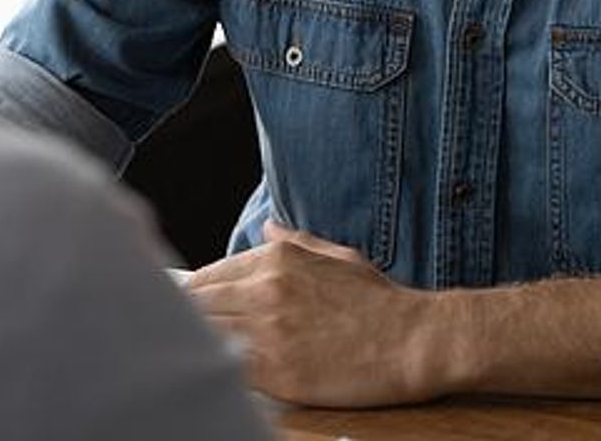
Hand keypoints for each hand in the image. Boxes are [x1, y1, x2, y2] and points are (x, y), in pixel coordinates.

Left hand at [183, 221, 445, 406]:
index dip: (193, 298)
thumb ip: (295, 242)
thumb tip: (267, 226)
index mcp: (277, 259)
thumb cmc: (381, 302)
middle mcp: (267, 289)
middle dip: (189, 322)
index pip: (207, 277)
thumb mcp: (337, 257)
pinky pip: (228, 368)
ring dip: (200, 346)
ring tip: (201, 357)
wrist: (415, 340)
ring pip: (206, 335)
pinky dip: (221, 371)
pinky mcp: (278, 370)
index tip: (189, 312)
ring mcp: (270, 330)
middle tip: (186, 338)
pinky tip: (225, 374)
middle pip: (197, 305)